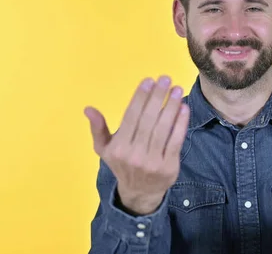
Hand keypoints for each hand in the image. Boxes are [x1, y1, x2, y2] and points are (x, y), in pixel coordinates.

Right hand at [84, 76, 189, 214]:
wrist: (140, 193)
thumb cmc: (122, 164)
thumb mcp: (105, 149)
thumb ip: (98, 128)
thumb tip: (88, 109)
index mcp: (118, 147)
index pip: (131, 117)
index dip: (140, 97)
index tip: (148, 81)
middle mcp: (134, 155)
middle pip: (148, 120)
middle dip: (157, 97)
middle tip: (165, 79)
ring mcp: (152, 162)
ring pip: (163, 129)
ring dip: (171, 107)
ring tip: (177, 89)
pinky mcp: (169, 166)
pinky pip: (176, 141)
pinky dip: (181, 123)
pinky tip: (183, 108)